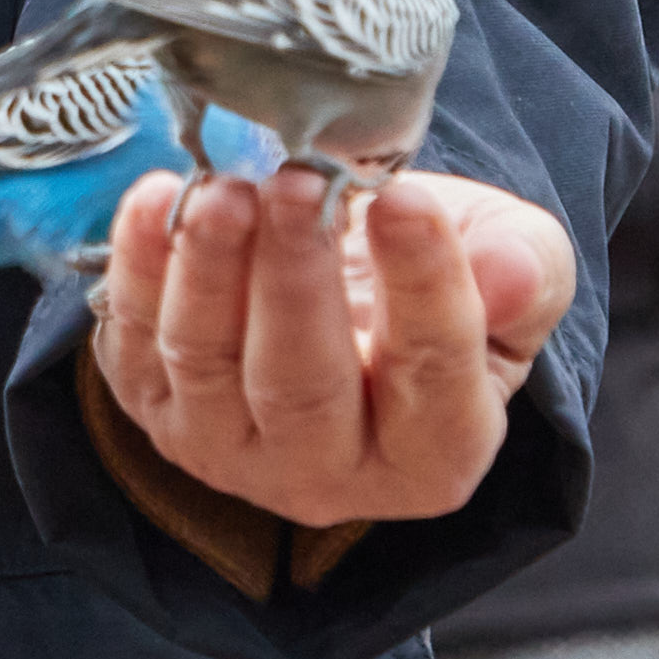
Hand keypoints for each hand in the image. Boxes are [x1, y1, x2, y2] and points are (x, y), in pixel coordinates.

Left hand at [92, 167, 576, 531]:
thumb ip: (525, 271)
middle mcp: (326, 474)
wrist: (339, 281)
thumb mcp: (506, 263)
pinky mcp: (151, 404)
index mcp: (435, 451)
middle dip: (294, 279)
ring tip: (227, 188)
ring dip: (210, 271)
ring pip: (208, 367)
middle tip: (296, 184)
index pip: (433, 376)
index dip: (423, 289)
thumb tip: (511, 273)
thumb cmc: (425, 273)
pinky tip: (157, 196)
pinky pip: (133, 343)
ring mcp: (225, 447)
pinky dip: (136, 269)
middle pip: (303, 388)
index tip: (405, 199)